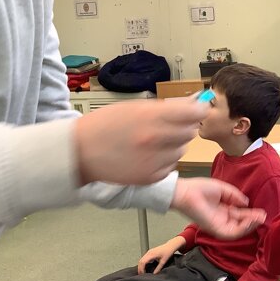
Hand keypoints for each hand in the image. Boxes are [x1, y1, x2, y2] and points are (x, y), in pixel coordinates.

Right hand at [75, 97, 208, 185]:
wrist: (80, 152)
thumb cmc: (105, 125)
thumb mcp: (134, 107)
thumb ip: (165, 108)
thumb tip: (193, 104)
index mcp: (152, 117)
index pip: (194, 113)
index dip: (199, 110)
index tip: (198, 109)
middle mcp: (156, 139)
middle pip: (190, 132)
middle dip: (184, 127)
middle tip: (169, 125)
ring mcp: (155, 160)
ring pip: (182, 150)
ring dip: (174, 144)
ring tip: (152, 141)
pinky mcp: (152, 177)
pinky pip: (171, 165)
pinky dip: (164, 160)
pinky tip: (147, 155)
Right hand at [137, 237, 184, 273]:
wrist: (170, 246)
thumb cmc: (168, 252)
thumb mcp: (163, 261)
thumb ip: (158, 268)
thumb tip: (154, 274)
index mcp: (151, 254)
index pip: (143, 262)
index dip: (141, 269)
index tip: (143, 274)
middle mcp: (149, 252)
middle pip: (140, 261)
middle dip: (140, 268)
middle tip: (141, 274)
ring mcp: (149, 252)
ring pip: (141, 259)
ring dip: (141, 265)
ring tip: (143, 272)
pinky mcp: (150, 252)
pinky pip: (144, 258)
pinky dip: (143, 263)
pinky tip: (145, 267)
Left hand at [171, 178, 265, 239]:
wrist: (186, 192)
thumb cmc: (200, 188)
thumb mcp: (223, 189)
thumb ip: (235, 196)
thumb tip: (246, 203)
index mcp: (222, 210)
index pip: (239, 215)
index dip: (250, 214)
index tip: (260, 211)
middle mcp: (221, 219)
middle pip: (241, 224)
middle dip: (253, 221)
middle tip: (263, 216)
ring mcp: (218, 225)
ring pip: (238, 230)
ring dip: (250, 226)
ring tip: (260, 219)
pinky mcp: (215, 230)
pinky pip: (232, 233)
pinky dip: (243, 228)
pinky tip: (250, 221)